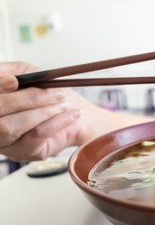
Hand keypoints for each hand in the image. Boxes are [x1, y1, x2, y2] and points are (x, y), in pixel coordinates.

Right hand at [0, 61, 147, 161]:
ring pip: (11, 126)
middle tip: (54, 93)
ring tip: (64, 104)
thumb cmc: (53, 94)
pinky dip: (56, 122)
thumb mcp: (33, 73)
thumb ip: (16, 72)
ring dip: (43, 111)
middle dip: (28, 99)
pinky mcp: (22, 153)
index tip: (14, 81)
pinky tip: (71, 114)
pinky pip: (35, 136)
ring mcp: (4, 140)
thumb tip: (7, 79)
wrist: (78, 114)